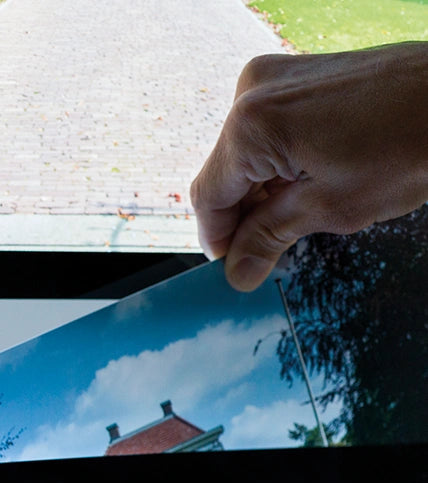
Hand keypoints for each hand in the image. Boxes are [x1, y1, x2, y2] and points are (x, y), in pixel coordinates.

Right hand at [191, 42, 427, 290]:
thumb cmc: (410, 144)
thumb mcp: (331, 208)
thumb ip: (271, 239)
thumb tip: (238, 272)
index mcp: (252, 126)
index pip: (209, 197)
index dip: (220, 240)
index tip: (236, 268)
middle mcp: (254, 92)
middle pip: (226, 175)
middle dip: (246, 216)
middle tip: (274, 252)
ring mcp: (276, 78)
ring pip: (246, 156)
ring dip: (265, 192)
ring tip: (306, 213)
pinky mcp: (297, 76)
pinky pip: (267, 132)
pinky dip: (280, 165)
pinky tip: (312, 182)